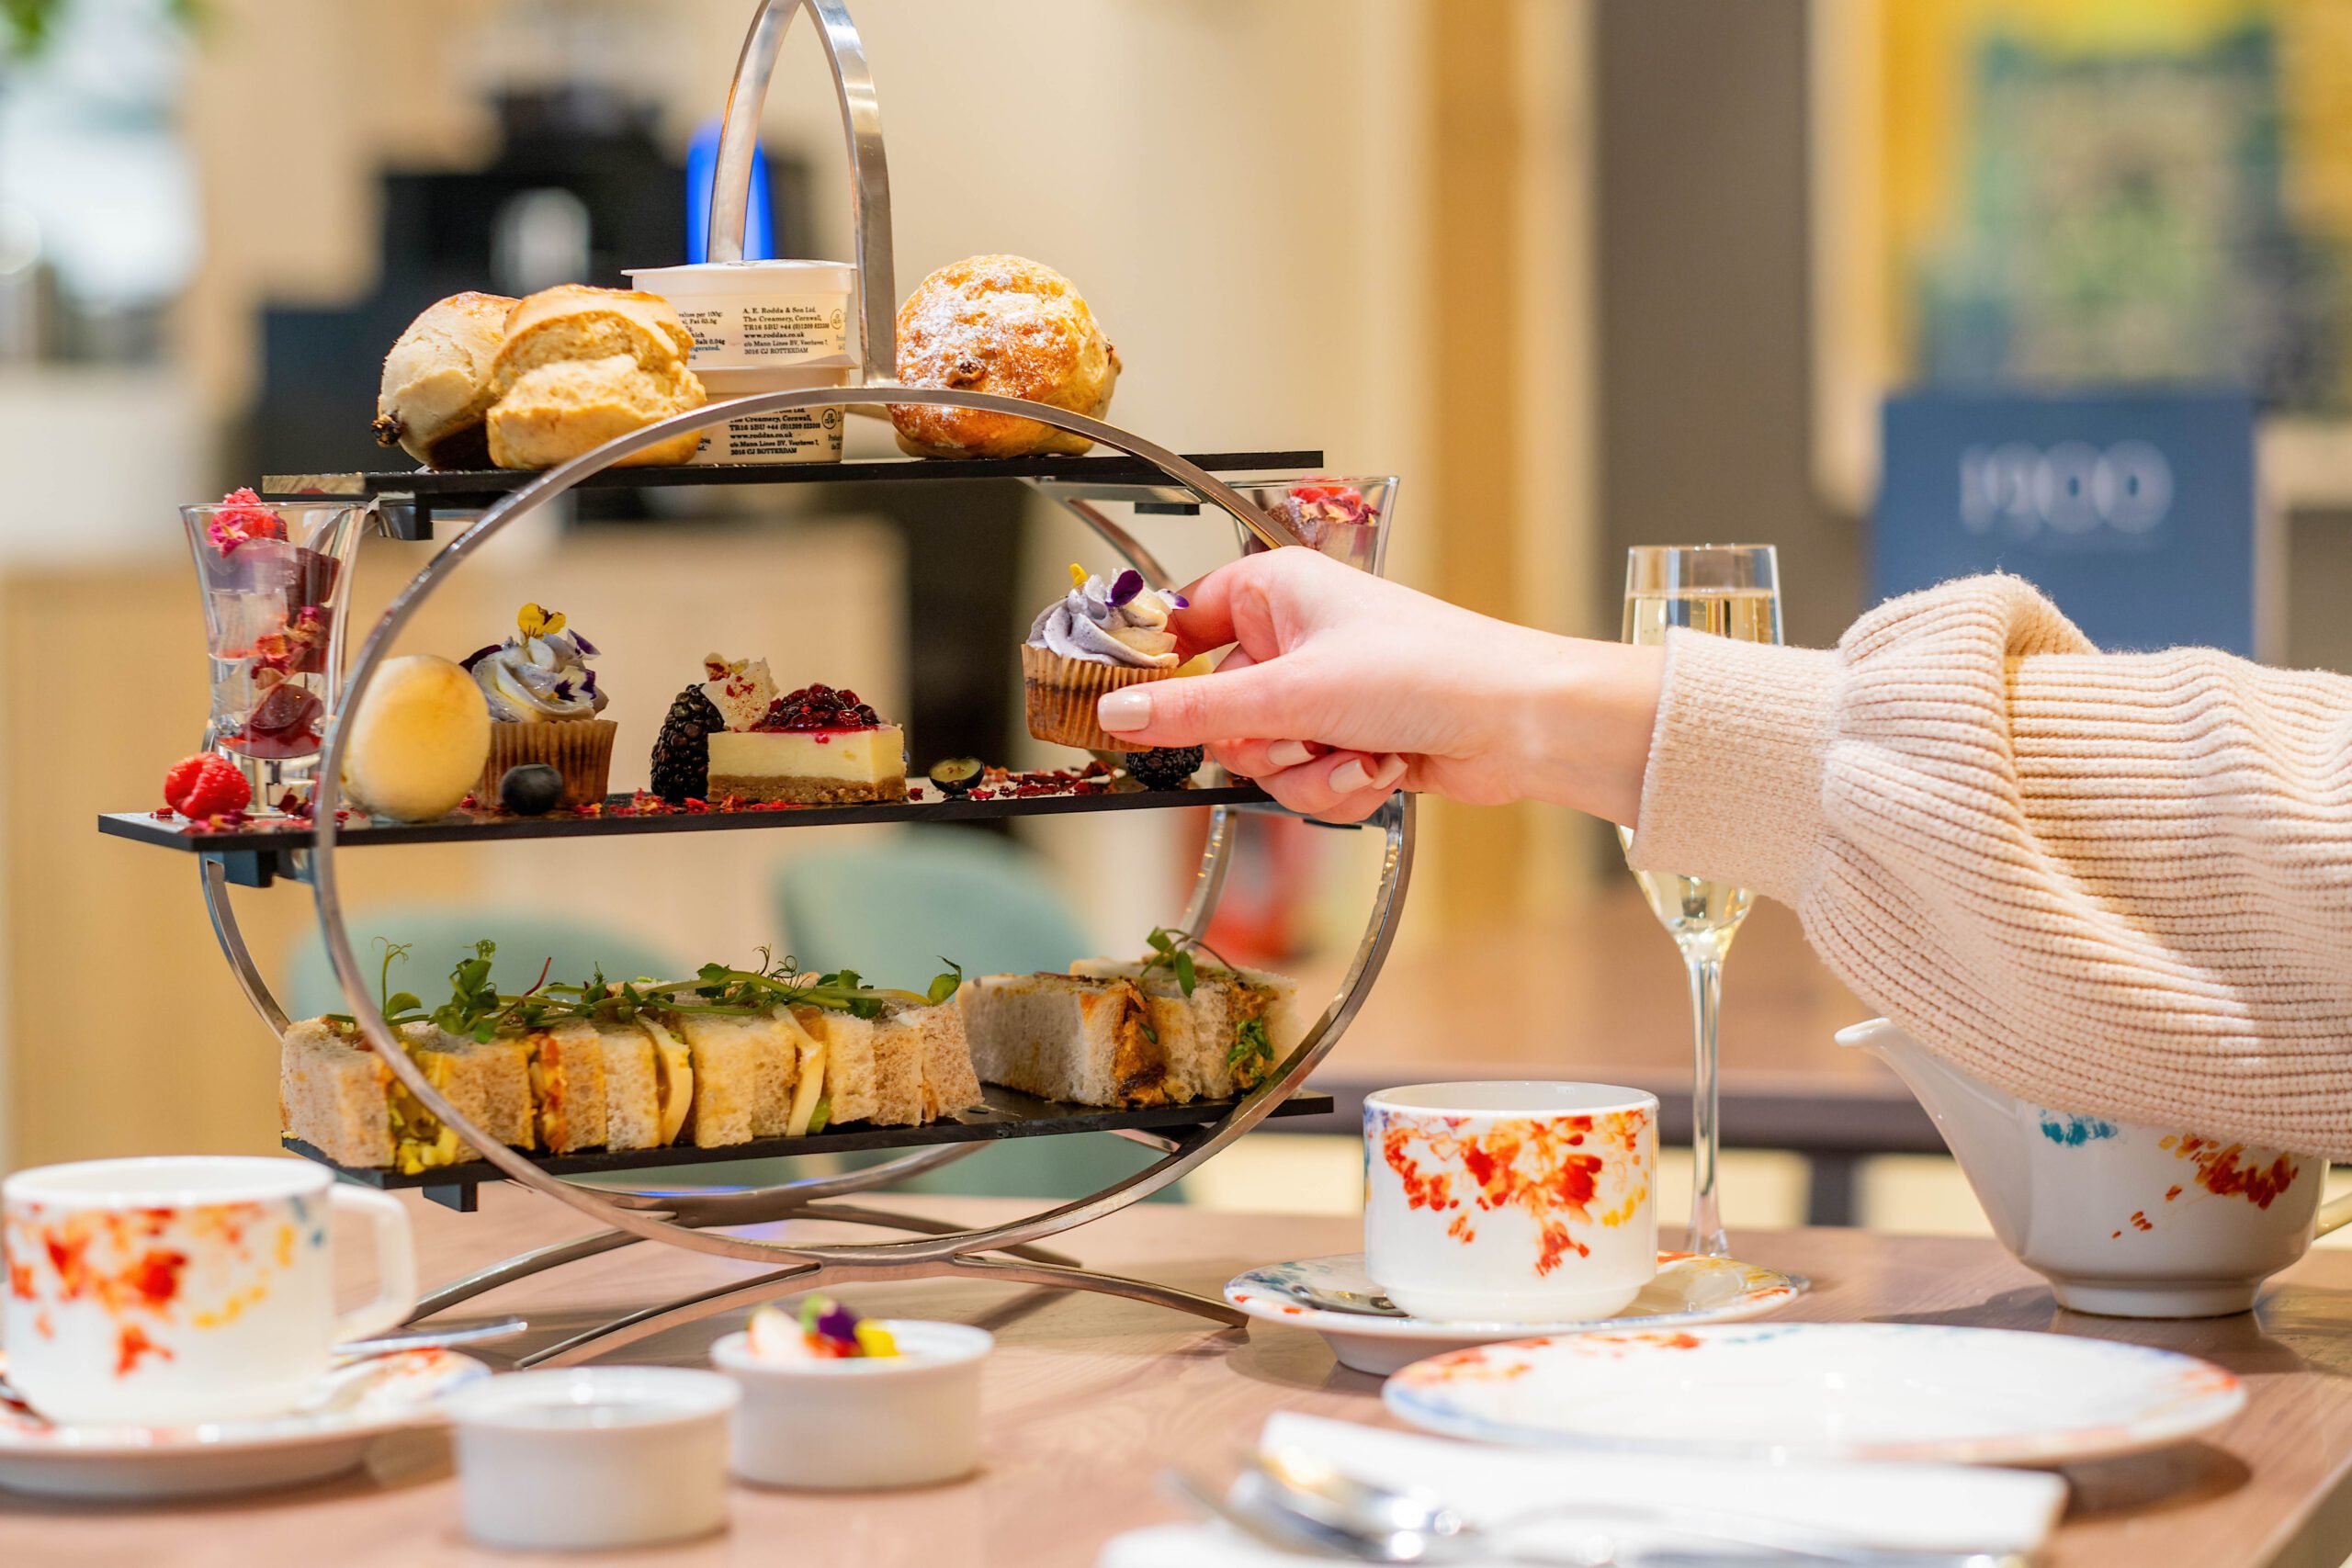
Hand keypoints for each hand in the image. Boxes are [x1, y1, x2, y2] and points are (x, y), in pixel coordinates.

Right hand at [1095, 548, 1664, 824]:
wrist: (1519, 723)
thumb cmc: (1429, 671)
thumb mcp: (1293, 693)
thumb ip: (1196, 711)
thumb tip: (1119, 711)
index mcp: (1276, 591)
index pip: (1181, 624)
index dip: (1157, 670)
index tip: (1129, 708)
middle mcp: (1295, 638)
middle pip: (1218, 712)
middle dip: (1264, 742)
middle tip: (1302, 732)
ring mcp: (1322, 693)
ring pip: (1263, 758)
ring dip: (1310, 771)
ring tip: (1362, 750)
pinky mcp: (1348, 740)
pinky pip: (1306, 780)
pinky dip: (1342, 784)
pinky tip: (1386, 766)